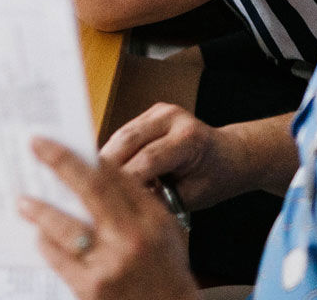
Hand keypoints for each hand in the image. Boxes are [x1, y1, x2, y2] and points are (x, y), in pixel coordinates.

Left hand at [20, 136, 197, 299]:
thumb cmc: (166, 273)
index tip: (60, 144)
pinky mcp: (91, 288)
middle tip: (36, 145)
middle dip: (61, 162)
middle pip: (91, 189)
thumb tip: (98, 170)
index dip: (85, 157)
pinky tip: (39, 236)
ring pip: (66, 227)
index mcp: (152, 220)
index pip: (115, 177)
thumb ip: (136, 203)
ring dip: (40, 210)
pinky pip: (59, 259)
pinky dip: (47, 244)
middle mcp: (132, 238)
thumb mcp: (164, 233)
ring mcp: (110, 265)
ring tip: (23, 201)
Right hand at [99, 104, 242, 212]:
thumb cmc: (215, 178)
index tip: (104, 199)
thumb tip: (125, 206)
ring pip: (120, 135)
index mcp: (190, 138)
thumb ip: (160, 199)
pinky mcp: (149, 113)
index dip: (124, 180)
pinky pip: (123, 134)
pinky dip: (113, 152)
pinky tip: (102, 170)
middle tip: (86, 189)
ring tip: (89, 180)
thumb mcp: (192, 197)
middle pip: (128, 141)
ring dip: (104, 159)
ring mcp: (160, 111)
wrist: (230, 155)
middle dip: (105, 167)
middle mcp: (173, 117)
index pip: (148, 159)